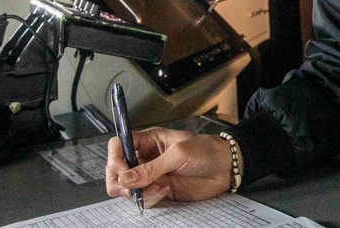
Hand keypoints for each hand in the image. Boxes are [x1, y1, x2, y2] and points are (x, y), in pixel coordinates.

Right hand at [105, 127, 233, 207]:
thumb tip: (125, 178)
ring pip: (127, 188)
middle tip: (134, 188)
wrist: (224, 168)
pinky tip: (165, 191)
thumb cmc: (205, 151)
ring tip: (160, 188)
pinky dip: (149, 199)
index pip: (119, 145)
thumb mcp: (178, 154)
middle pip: (116, 169)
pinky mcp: (158, 190)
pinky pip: (142, 198)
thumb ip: (151, 168)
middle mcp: (145, 157)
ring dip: (138, 192)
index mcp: (148, 140)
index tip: (122, 170)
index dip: (115, 157)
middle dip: (121, 181)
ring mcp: (150, 175)